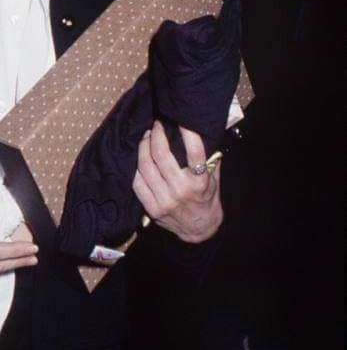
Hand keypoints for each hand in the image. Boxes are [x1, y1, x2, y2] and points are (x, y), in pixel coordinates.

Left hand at [132, 120, 222, 242]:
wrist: (199, 230)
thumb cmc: (206, 199)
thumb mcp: (214, 180)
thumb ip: (210, 159)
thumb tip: (206, 132)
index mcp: (199, 183)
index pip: (195, 153)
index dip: (188, 132)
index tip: (180, 119)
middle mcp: (181, 191)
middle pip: (161, 156)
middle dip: (156, 135)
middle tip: (156, 125)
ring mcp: (164, 200)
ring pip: (145, 166)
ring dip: (143, 146)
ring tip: (146, 137)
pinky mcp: (151, 208)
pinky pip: (136, 181)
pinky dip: (135, 166)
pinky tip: (138, 156)